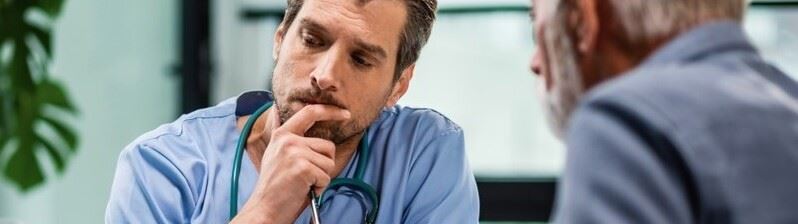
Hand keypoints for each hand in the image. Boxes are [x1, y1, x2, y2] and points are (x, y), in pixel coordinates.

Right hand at [231, 105, 349, 223]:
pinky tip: (305, 190)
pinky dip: (319, 187)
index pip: (310, 112)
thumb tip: (286, 112)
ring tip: (304, 183)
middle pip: (328, 146)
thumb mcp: (276, 154)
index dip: (331, 111)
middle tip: (308, 177)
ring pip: (329, 162)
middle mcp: (288, 140)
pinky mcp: (302, 168)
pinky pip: (326, 176)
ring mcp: (294, 153)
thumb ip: (288, 138)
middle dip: (325, 164)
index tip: (345, 114)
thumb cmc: (275, 187)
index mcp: (282, 134)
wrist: (265, 208)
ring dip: (322, 177)